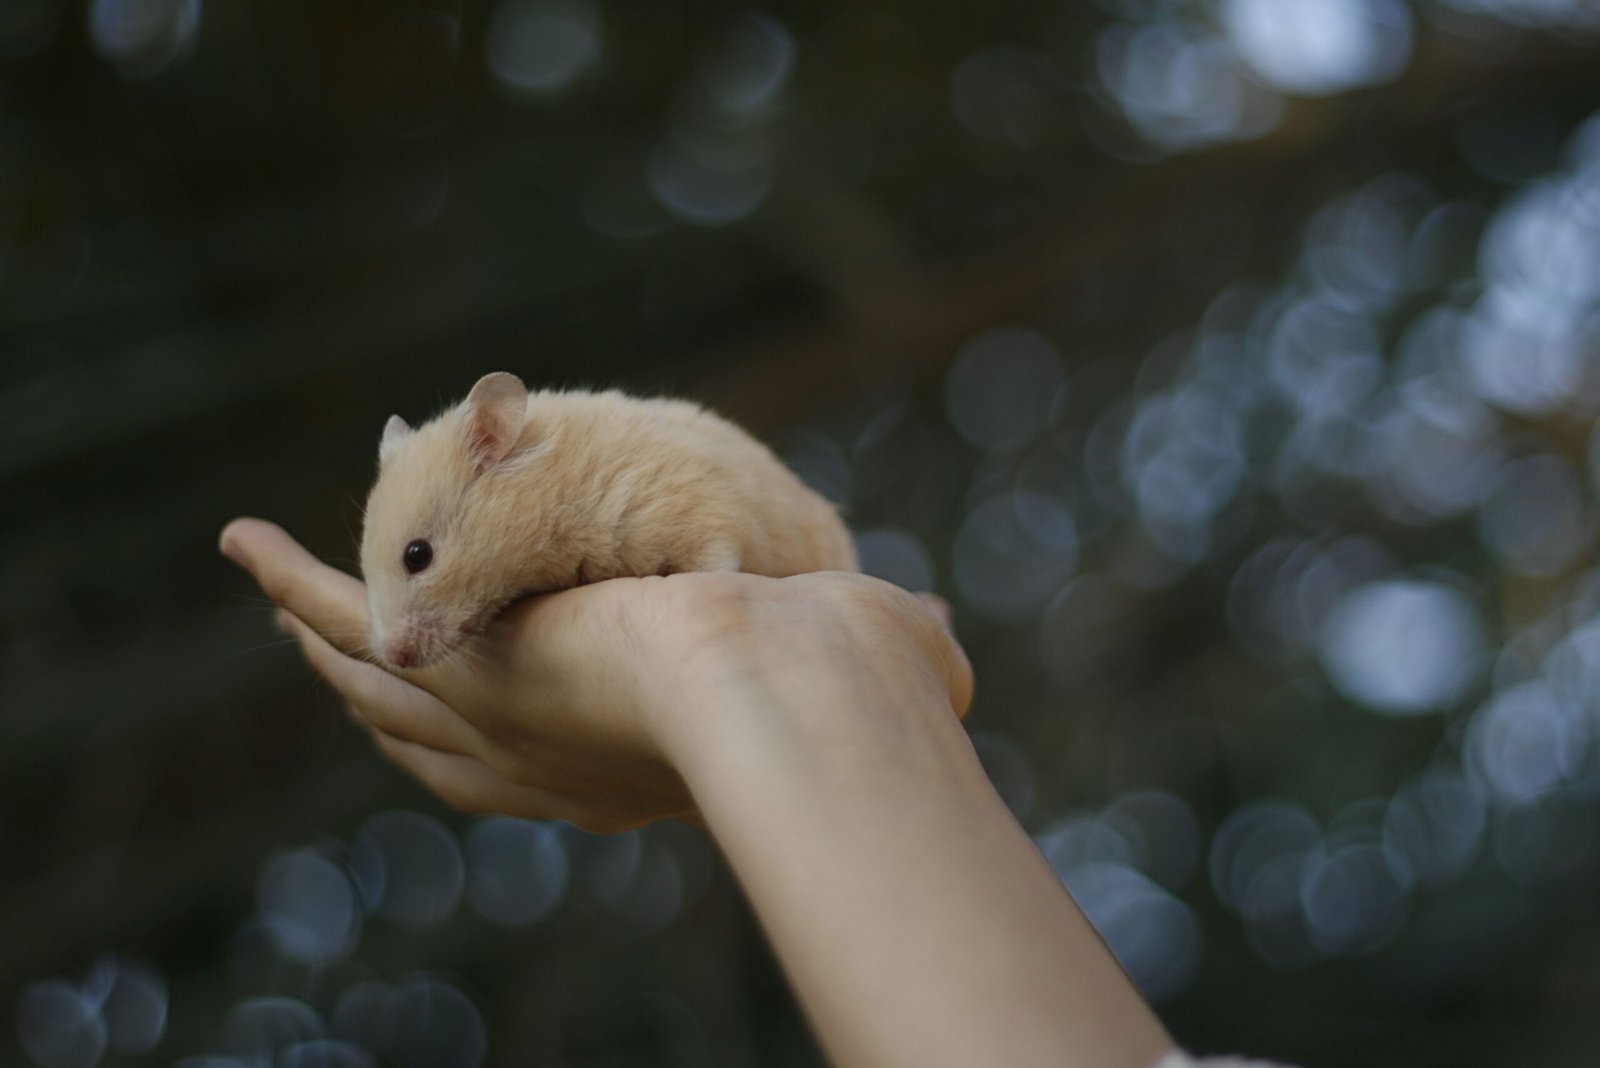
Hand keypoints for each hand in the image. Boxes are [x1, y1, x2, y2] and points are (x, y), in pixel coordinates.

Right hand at [218, 518, 970, 831]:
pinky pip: (346, 617)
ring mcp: (489, 715)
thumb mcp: (869, 653)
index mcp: (618, 763)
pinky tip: (245, 540)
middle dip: (375, 659)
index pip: (518, 744)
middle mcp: (540, 753)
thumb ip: (897, 644)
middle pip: (418, 717)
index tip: (459, 634)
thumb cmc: (858, 694)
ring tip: (265, 567)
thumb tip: (941, 634)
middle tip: (335, 612)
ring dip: (311, 614)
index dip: (475, 700)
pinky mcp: (459, 665)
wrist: (801, 693)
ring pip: (364, 668)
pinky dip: (290, 582)